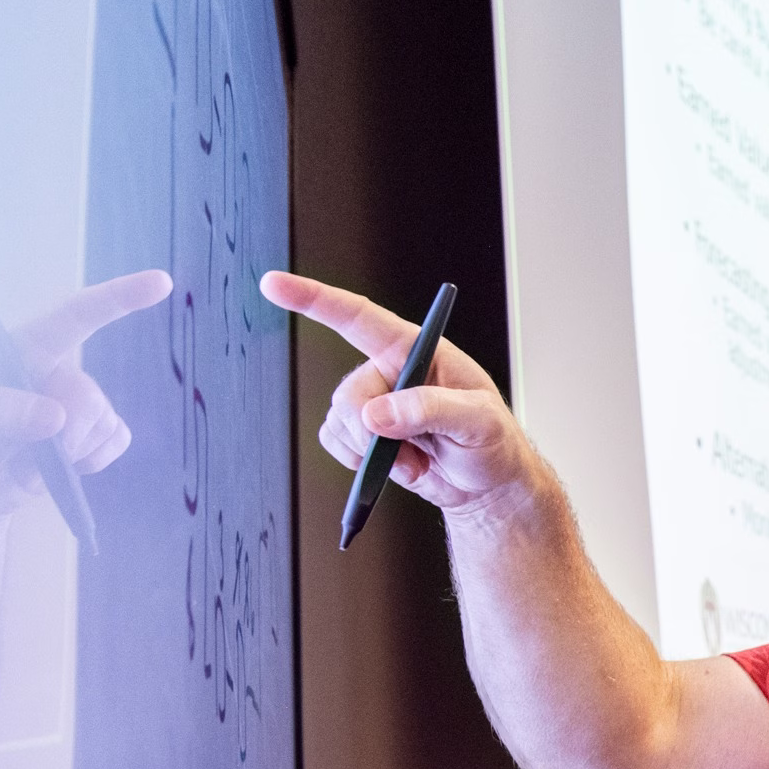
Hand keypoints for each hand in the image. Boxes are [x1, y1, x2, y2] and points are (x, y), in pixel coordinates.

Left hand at [0, 270, 167, 517]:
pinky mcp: (91, 434)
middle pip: (87, 395)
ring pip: (103, 421)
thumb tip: (54, 415)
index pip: (70, 317)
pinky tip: (61, 468)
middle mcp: (50, 370)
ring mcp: (74, 403)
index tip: (159, 284)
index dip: (115, 299)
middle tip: (27, 458)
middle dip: (65, 434)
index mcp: (16, 351)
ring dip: (71, 453)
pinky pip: (117, 439)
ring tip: (27, 465)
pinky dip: (94, 460)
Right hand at [260, 272, 543, 516]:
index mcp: (418, 350)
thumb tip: (377, 415)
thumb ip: (431, 410)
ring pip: (340, 422)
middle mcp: (391, 372)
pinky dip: (362, 463)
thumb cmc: (494, 442)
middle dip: (371, 429)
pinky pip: (337, 444)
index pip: (358, 317)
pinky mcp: (366, 435)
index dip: (314, 299)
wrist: (489, 484)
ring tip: (418, 458)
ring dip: (374, 452)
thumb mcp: (479, 421)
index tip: (274, 284)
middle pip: (349, 392)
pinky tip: (400, 466)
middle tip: (410, 451)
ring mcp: (376, 404)